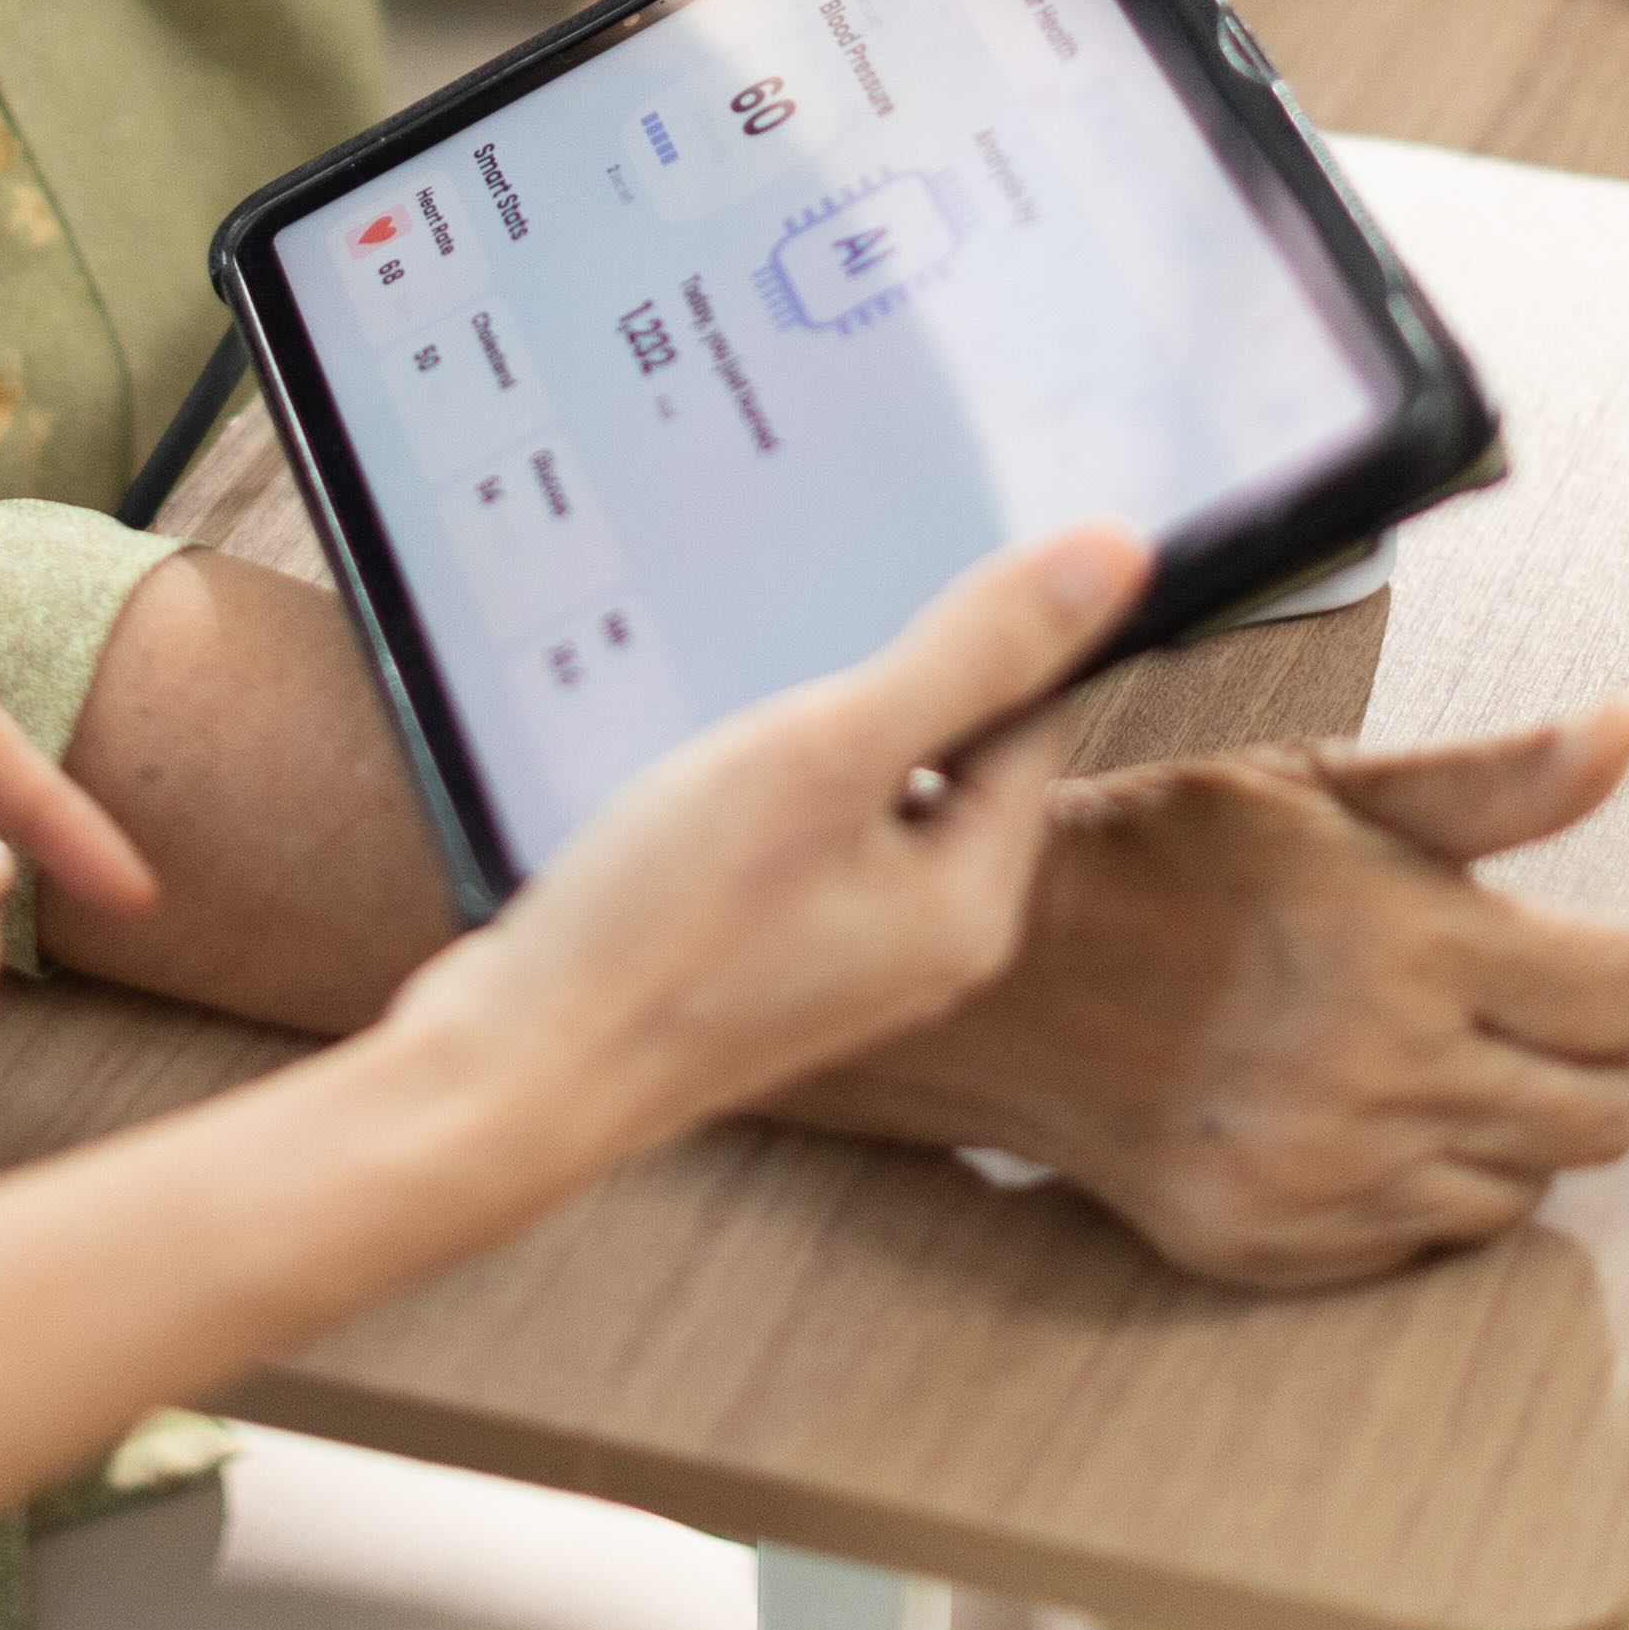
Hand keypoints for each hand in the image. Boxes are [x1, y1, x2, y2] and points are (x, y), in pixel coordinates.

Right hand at [373, 529, 1142, 1167]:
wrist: (515, 1074)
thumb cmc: (664, 926)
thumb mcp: (826, 754)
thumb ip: (969, 656)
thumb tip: (1113, 559)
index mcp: (972, 903)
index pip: (1031, 722)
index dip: (983, 629)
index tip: (915, 556)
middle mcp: (925, 945)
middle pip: (949, 760)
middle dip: (888, 679)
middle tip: (809, 612)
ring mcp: (839, 960)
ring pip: (863, 798)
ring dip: (813, 733)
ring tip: (736, 689)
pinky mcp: (761, 964)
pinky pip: (795, 842)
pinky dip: (759, 790)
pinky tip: (690, 766)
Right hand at [820, 704, 1628, 1285]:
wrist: (995, 981)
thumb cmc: (1164, 855)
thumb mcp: (1321, 783)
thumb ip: (1490, 781)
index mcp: (1418, 945)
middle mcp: (1393, 1074)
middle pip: (1611, 1112)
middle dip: (1605, 1057)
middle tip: (1542, 1005)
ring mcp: (1338, 1175)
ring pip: (1531, 1183)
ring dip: (1517, 1121)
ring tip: (1435, 1051)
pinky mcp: (1287, 1246)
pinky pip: (1434, 1236)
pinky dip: (1431, 1179)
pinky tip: (1363, 1109)